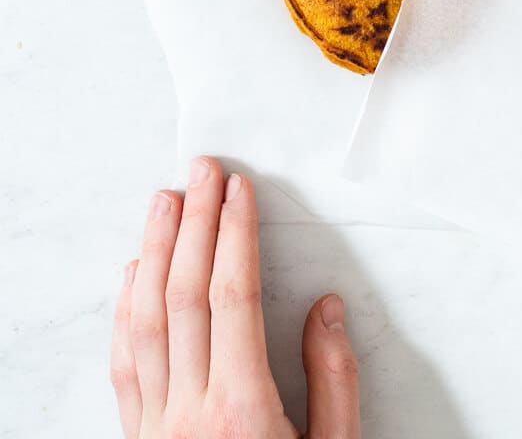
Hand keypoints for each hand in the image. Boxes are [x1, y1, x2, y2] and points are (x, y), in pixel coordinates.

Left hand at [111, 157, 359, 437]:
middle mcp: (189, 415)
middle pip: (184, 296)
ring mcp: (155, 428)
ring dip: (155, 251)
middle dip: (195, 223)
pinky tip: (134, 272)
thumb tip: (326, 309)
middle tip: (202, 173)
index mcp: (242, 412)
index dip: (236, 234)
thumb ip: (334, 383)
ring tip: (165, 203)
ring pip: (144, 322)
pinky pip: (123, 364)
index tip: (239, 191)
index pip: (234, 297)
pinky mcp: (138, 438)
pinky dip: (125, 309)